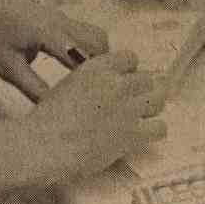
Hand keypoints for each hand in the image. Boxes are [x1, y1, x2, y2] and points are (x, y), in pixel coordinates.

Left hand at [0, 0, 108, 102]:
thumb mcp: (7, 67)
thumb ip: (32, 86)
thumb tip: (51, 107)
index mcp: (46, 33)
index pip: (80, 54)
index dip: (92, 75)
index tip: (99, 94)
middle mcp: (60, 22)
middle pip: (97, 41)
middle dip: (103, 64)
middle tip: (98, 89)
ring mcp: (61, 17)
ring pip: (94, 33)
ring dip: (97, 54)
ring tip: (90, 79)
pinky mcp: (59, 18)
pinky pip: (84, 31)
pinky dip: (88, 47)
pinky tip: (78, 66)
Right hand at [30, 50, 166, 177]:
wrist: (44, 145)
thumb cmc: (46, 120)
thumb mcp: (68, 86)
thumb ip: (91, 82)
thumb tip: (104, 89)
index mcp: (98, 67)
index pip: (131, 58)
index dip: (130, 71)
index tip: (125, 82)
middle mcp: (117, 83)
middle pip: (148, 79)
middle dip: (142, 91)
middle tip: (133, 104)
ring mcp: (127, 108)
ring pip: (159, 99)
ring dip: (151, 108)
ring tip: (141, 118)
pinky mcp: (133, 133)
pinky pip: (160, 127)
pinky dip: (154, 131)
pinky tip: (144, 135)